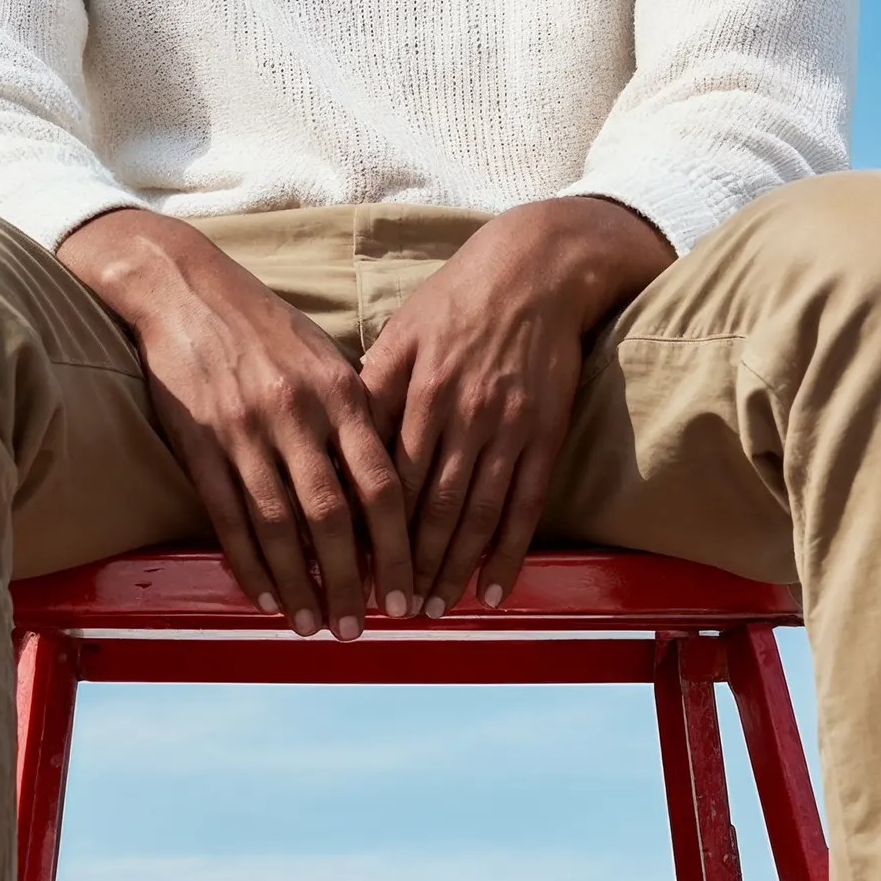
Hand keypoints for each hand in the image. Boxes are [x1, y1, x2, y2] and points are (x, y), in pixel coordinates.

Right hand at [59, 208, 412, 637]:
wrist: (186, 289)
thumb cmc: (265, 325)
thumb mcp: (325, 356)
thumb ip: (358, 412)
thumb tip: (390, 478)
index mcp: (339, 392)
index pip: (381, 483)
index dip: (397, 545)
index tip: (408, 590)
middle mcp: (297, 415)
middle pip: (333, 517)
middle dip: (351, 582)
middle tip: (361, 628)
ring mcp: (245, 432)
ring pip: (280, 526)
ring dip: (300, 585)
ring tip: (314, 626)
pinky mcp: (200, 444)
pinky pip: (229, 516)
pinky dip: (249, 562)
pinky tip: (265, 596)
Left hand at [358, 196, 671, 617]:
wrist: (535, 271)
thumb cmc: (457, 300)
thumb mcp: (403, 331)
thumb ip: (372, 386)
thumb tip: (336, 437)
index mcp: (418, 389)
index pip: (387, 475)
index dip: (369, 527)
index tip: (350, 567)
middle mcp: (461, 414)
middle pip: (429, 506)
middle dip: (408, 563)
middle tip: (388, 609)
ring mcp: (507, 427)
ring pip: (475, 513)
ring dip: (453, 568)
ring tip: (434, 609)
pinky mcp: (544, 434)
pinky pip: (525, 505)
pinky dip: (509, 551)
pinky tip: (493, 587)